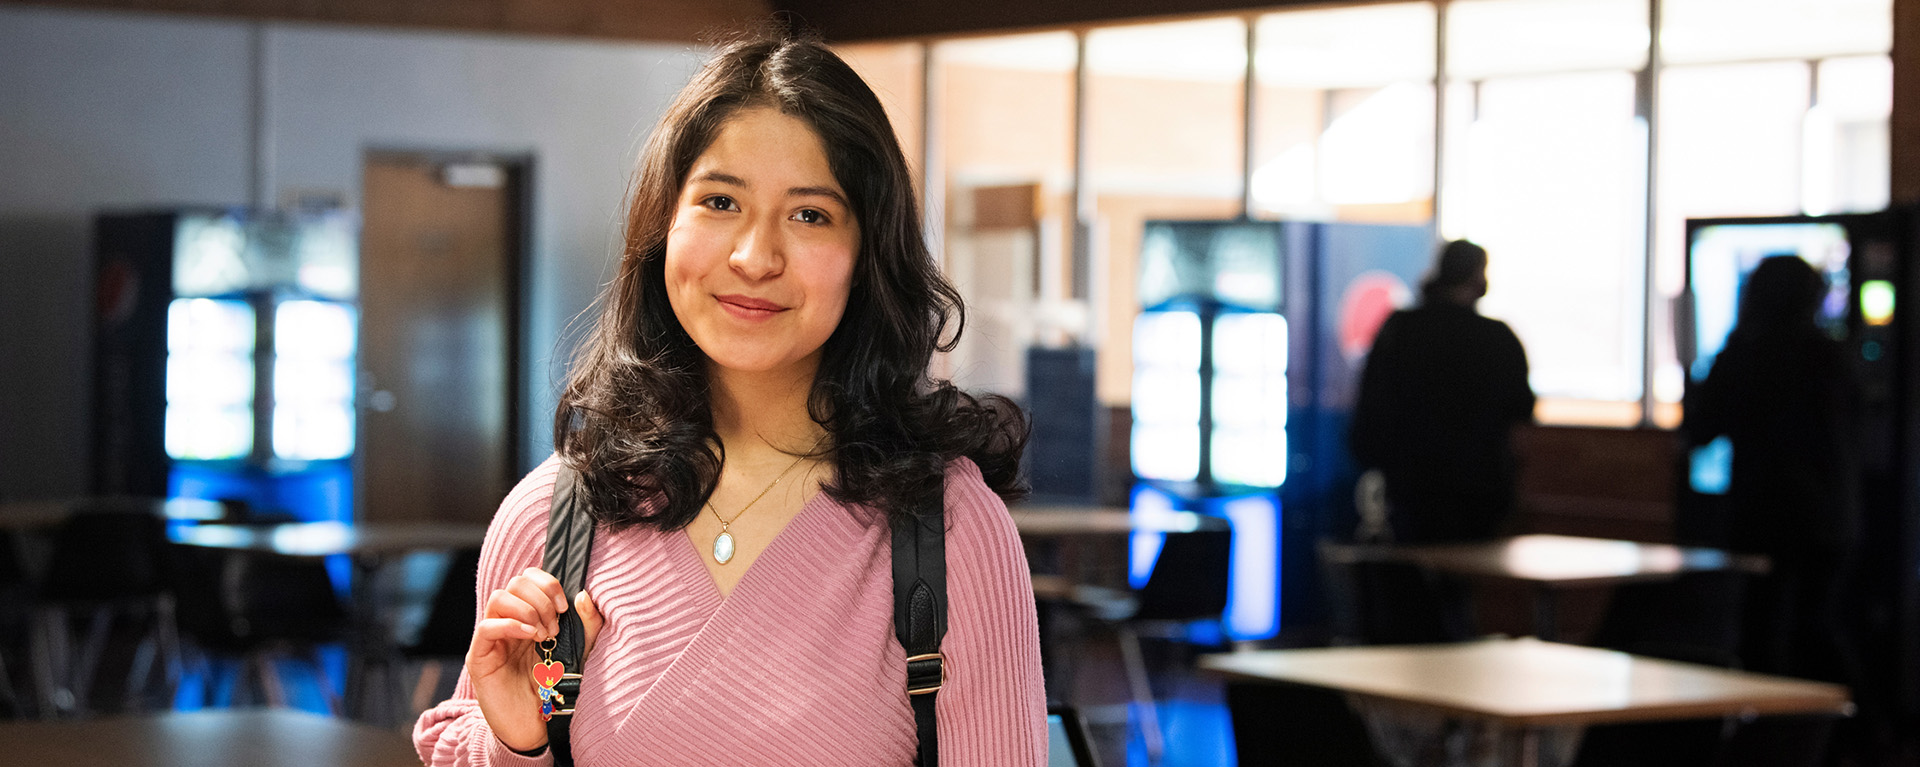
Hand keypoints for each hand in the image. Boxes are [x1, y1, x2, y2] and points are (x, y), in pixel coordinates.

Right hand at [467, 567, 603, 752]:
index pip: (529, 578)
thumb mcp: (579, 652)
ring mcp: (492, 638)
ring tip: (543, 635)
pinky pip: (487, 627)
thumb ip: (587, 625)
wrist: (536, 726)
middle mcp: (509, 622)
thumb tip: (582, 594)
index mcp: (529, 615)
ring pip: (499, 598)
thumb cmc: (555, 688)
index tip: (564, 607)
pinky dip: (511, 625)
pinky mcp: (480, 657)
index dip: (547, 584)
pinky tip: (531, 637)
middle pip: (515, 583)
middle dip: (541, 599)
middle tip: (554, 627)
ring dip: (527, 611)